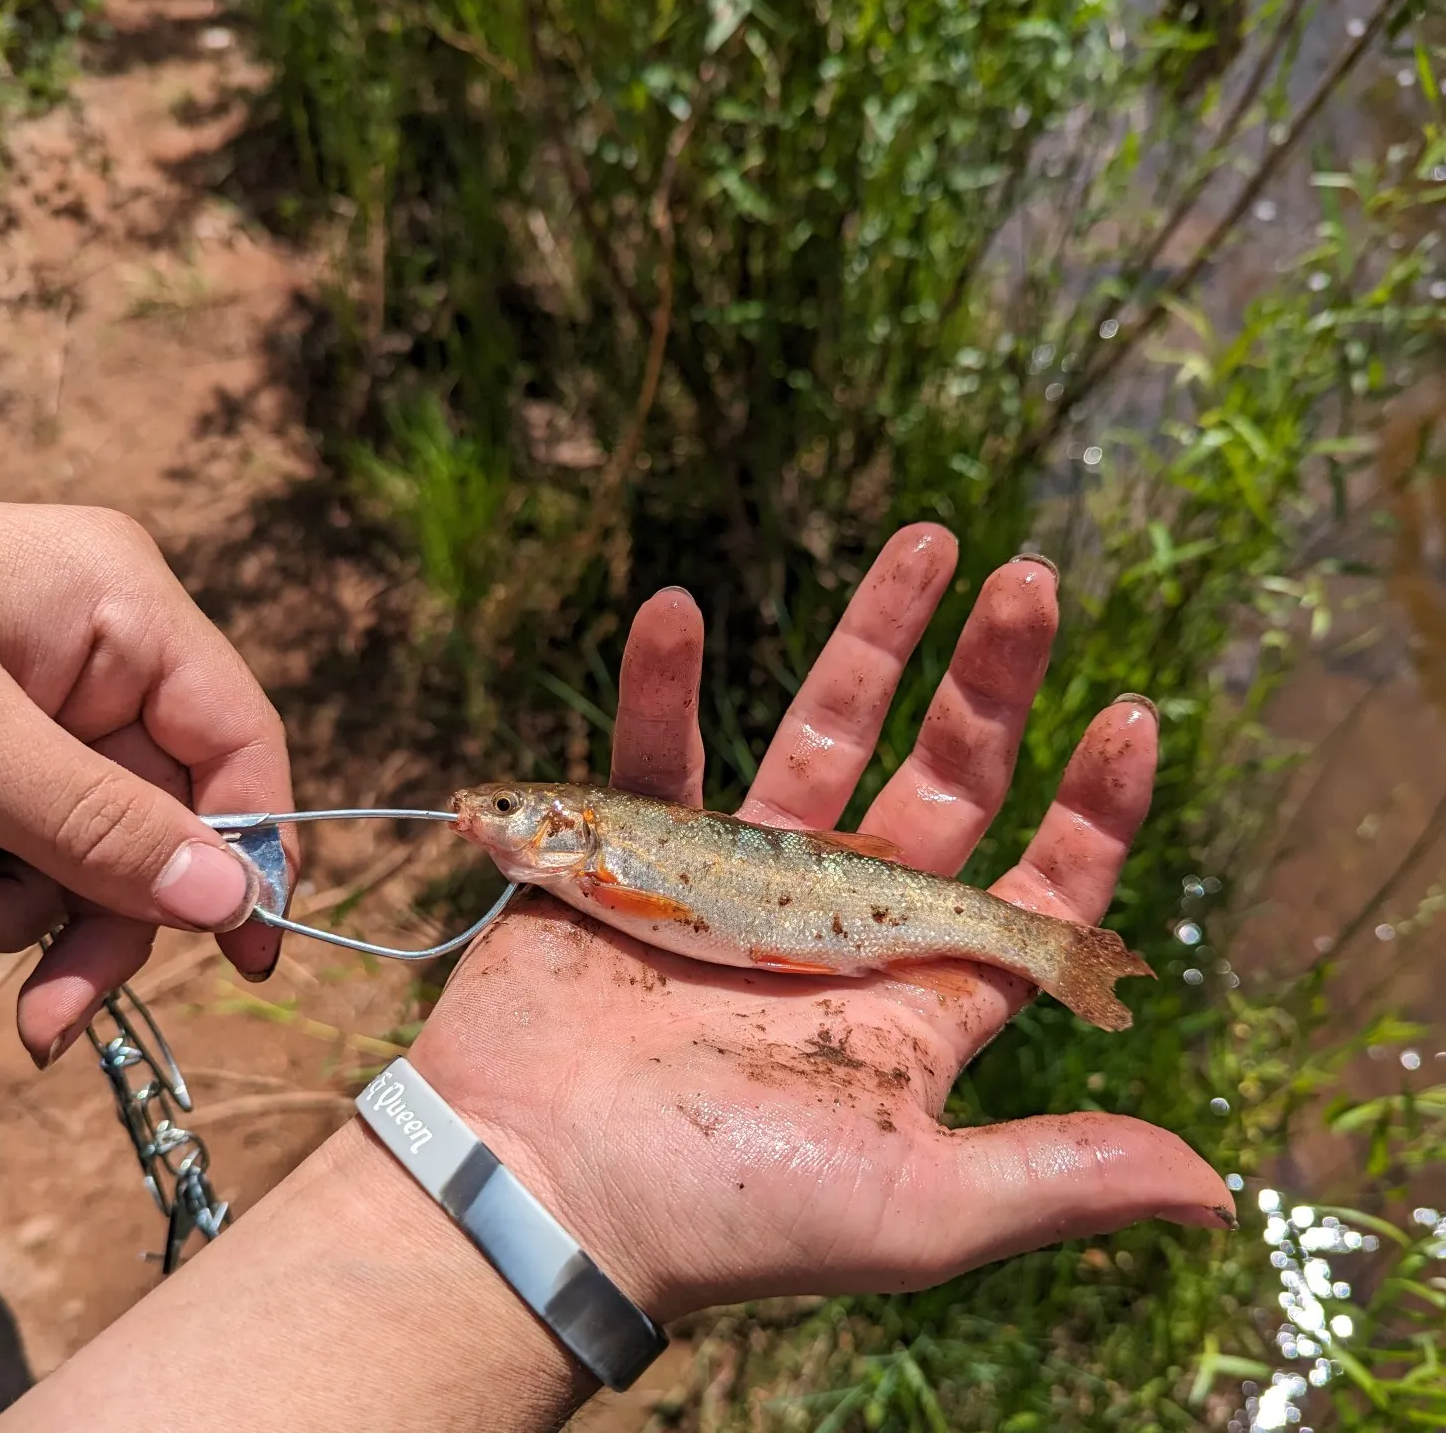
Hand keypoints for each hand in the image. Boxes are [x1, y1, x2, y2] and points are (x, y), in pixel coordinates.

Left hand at [0, 497, 294, 1066]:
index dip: (252, 847)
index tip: (246, 957)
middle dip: (95, 910)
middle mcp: (97, 650)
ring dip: (9, 909)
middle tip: (47, 1020)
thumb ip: (94, 824)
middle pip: (159, 812)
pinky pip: (17, 844)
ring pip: (85, 845)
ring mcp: (36, 699)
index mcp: (120, 606)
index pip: (237, 739)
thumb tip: (235, 904)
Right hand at [413, 523, 1229, 1322]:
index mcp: (911, 996)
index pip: (1031, 892)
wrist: (538, 1191)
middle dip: (991, 684)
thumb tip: (1214, 1191)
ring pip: (818, 735)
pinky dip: (662, 683)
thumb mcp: (910, 1208)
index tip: (1129, 716)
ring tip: (926, 542)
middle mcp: (839, 923)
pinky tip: (676, 610)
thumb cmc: (724, 1210)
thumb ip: (1053, 1178)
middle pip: (938, 780)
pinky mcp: (635, 851)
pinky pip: (655, 749)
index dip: (1091, 809)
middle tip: (1033, 582)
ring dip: (870, 638)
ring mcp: (738, 878)